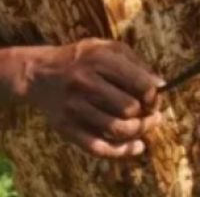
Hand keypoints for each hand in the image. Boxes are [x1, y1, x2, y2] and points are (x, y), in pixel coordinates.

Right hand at [24, 38, 164, 158]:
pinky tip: (137, 147)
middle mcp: (85, 82)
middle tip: (150, 114)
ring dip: (139, 132)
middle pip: (130, 108)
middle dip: (147, 114)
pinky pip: (98, 147)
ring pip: (118, 129)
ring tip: (145, 127)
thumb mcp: (104, 47)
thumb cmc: (80, 59)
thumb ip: (134, 62)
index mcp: (98, 59)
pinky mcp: (66, 128)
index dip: (154, 95)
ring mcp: (74, 107)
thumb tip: (161, 84)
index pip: (140, 84)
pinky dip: (122, 152)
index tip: (154, 98)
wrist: (38, 73)